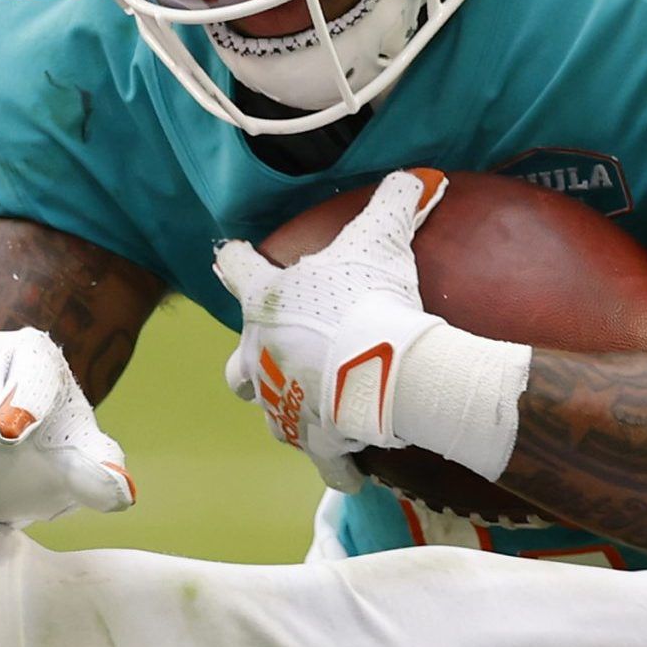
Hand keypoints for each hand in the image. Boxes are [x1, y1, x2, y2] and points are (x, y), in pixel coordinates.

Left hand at [213, 170, 448, 454]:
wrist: (382, 368)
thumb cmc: (370, 297)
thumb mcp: (380, 238)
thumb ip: (393, 202)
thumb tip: (417, 174)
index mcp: (265, 303)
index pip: (235, 268)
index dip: (235, 260)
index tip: (230, 256)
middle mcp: (259, 356)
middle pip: (237, 367)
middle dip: (251, 365)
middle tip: (278, 359)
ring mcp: (282, 404)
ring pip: (272, 414)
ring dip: (289, 411)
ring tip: (317, 410)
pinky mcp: (312, 439)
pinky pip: (324, 460)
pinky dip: (337, 466)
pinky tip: (351, 471)